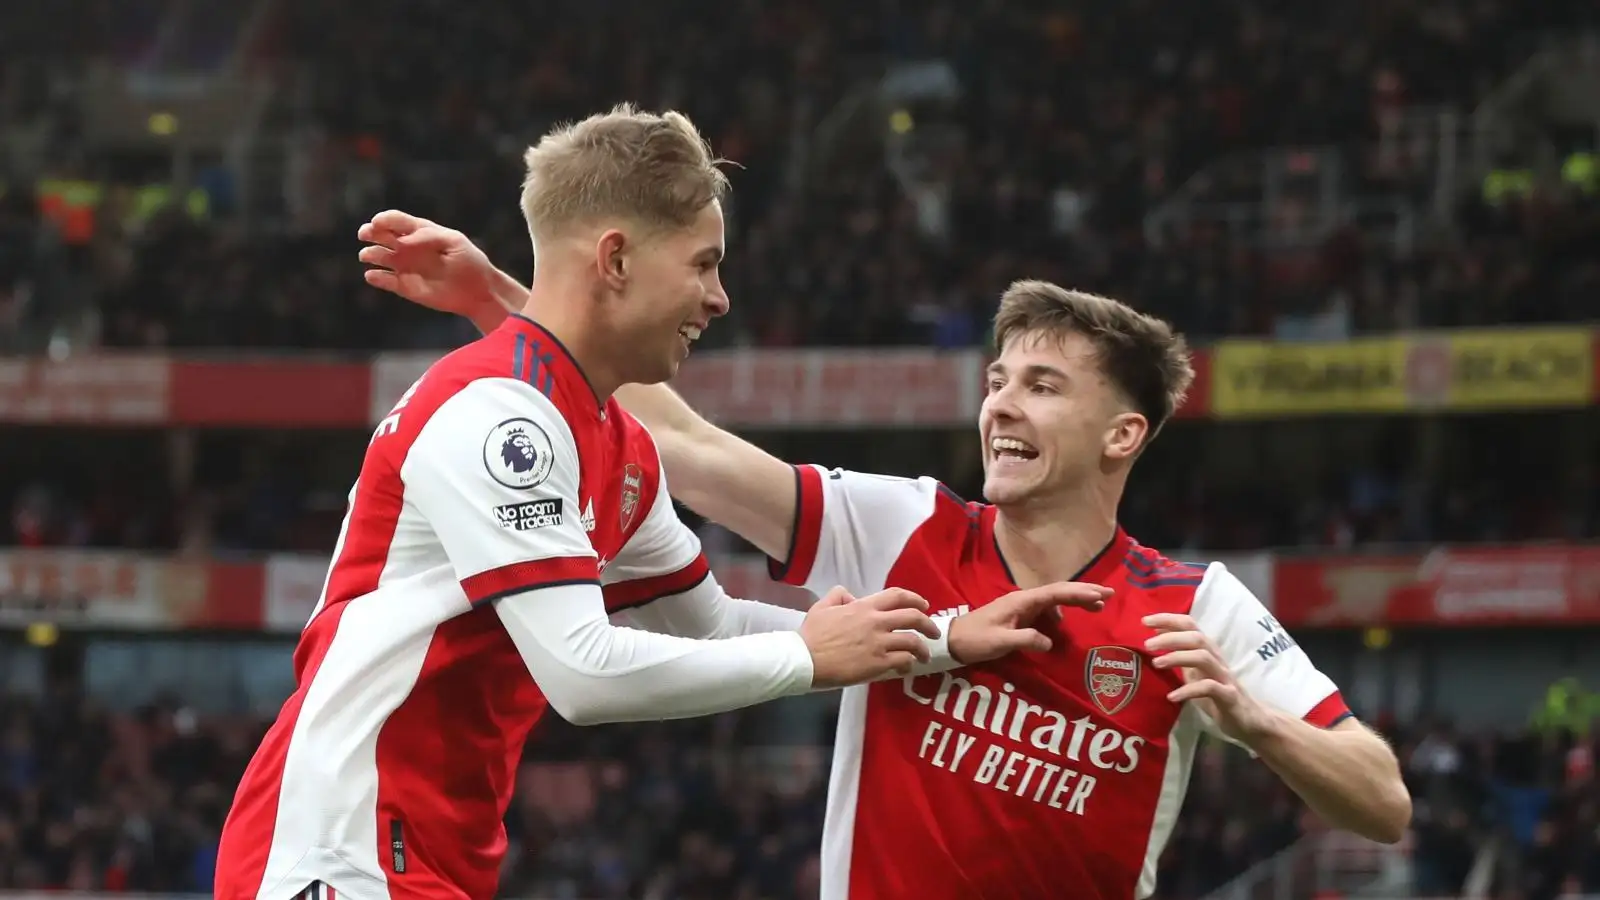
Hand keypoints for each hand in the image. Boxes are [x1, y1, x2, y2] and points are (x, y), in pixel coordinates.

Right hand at [356, 210, 505, 319]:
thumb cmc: (469, 262)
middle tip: (365, 234)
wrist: (478, 291)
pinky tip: (373, 275)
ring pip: (378, 256)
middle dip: (370, 232)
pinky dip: (375, 277)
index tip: (377, 222)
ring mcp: (404, 266)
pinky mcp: (404, 286)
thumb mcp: (454, 242)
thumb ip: (429, 237)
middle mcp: (408, 247)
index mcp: (420, 231)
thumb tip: (404, 241)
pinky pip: (384, 280)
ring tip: (368, 255)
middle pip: (381, 235)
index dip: (384, 219)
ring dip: (370, 254)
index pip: (395, 220)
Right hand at [800, 587, 939, 688]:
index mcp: (863, 607)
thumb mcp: (822, 606)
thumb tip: (851, 597)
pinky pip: (903, 661)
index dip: (915, 599)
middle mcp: (875, 622)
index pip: (897, 596)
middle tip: (934, 632)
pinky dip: (909, 663)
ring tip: (924, 655)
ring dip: (923, 648)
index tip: (924, 605)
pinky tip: (906, 667)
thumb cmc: (811, 634)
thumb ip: (838, 595)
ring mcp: (878, 644)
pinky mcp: (877, 664)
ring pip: (913, 641)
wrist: (804, 659)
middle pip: (913, 617)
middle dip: (929, 624)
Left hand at [948, 582, 1110, 663]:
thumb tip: (1050, 641)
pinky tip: (1064, 624)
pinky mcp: (1019, 617)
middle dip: (1084, 592)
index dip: (1080, 593)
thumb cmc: (975, 639)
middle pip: (1059, 591)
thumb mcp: (1000, 641)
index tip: (1101, 595)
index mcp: (1021, 601)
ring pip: (1054, 600)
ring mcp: (1022, 607)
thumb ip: (1026, 639)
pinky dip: (1060, 613)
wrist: (953, 640)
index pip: (1056, 592)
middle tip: (1109, 594)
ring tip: (1096, 608)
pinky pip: (1046, 611)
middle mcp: (1024, 599)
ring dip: (1075, 602)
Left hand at [1144, 613, 1275, 742]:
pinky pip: (1209, 688)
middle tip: (1147, 644)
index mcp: (1208, 651)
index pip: (1190, 625)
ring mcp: (1225, 677)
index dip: (1169, 620)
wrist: (1249, 720)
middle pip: (1196, 638)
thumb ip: (1180, 657)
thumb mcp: (1194, 674)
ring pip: (1203, 658)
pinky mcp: (1230, 696)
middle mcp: (1217, 659)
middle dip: (1171, 637)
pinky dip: (1188, 690)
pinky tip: (1172, 696)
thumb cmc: (1218, 695)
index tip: (1145, 621)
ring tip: (1156, 663)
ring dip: (1177, 658)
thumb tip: (1157, 639)